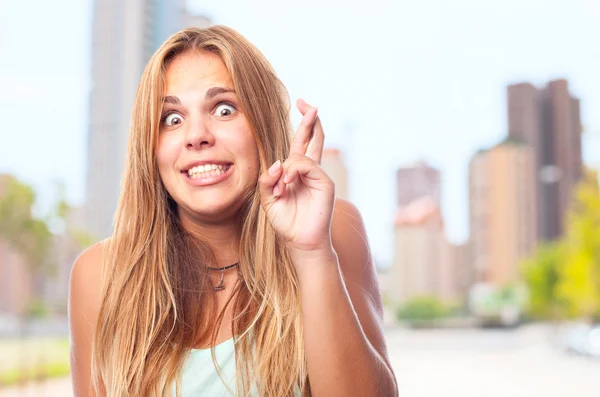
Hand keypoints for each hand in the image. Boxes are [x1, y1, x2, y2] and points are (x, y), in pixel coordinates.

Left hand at [259, 99, 334, 257]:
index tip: (301, 103)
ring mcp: (318, 176)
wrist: (300, 243)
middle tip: (307, 103)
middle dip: (310, 119)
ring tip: (281, 189)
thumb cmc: (286, 222)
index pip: (301, 142)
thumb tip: (277, 163)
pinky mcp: (325, 183)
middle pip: (313, 138)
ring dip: (286, 169)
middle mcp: (310, 171)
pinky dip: (292, 172)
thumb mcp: (268, 199)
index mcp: (296, 172)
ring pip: (303, 154)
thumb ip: (267, 180)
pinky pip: (306, 166)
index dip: (302, 124)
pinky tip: (286, 185)